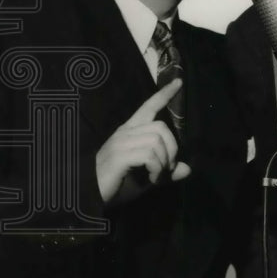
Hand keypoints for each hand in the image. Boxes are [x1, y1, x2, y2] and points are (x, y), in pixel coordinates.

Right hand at [95, 78, 190, 205]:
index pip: (148, 106)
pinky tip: (152, 179)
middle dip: (172, 149)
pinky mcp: (119, 155)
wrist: (88, 196)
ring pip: (157, 141)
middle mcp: (125, 132)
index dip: (164, 94)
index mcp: (130, 132)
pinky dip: (157, 168)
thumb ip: (165, 171)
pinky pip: (149, 155)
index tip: (179, 82)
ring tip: (158, 176)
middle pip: (161, 127)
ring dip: (164, 162)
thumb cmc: (116, 185)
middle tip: (168, 169)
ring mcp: (121, 143)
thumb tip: (188, 169)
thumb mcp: (146, 177)